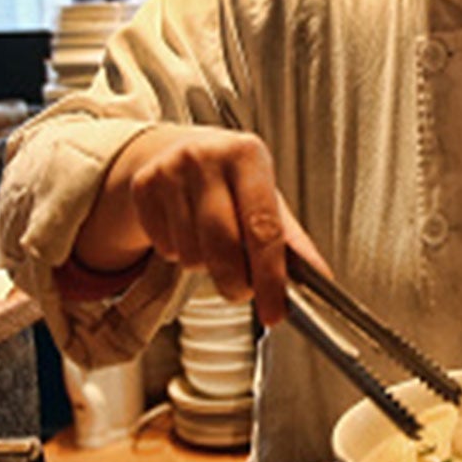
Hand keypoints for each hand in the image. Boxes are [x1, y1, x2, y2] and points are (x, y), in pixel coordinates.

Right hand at [78, 126, 326, 329]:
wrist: (179, 150)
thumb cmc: (231, 180)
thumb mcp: (266, 198)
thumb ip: (291, 239)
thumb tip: (318, 278)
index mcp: (248, 155)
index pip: (263, 228)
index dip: (270, 277)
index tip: (275, 311)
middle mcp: (208, 156)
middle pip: (223, 244)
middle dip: (236, 282)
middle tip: (242, 289)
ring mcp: (171, 169)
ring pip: (191, 252)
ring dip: (206, 266)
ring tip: (213, 245)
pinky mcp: (143, 186)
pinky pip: (164, 247)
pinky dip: (179, 254)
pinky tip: (186, 232)